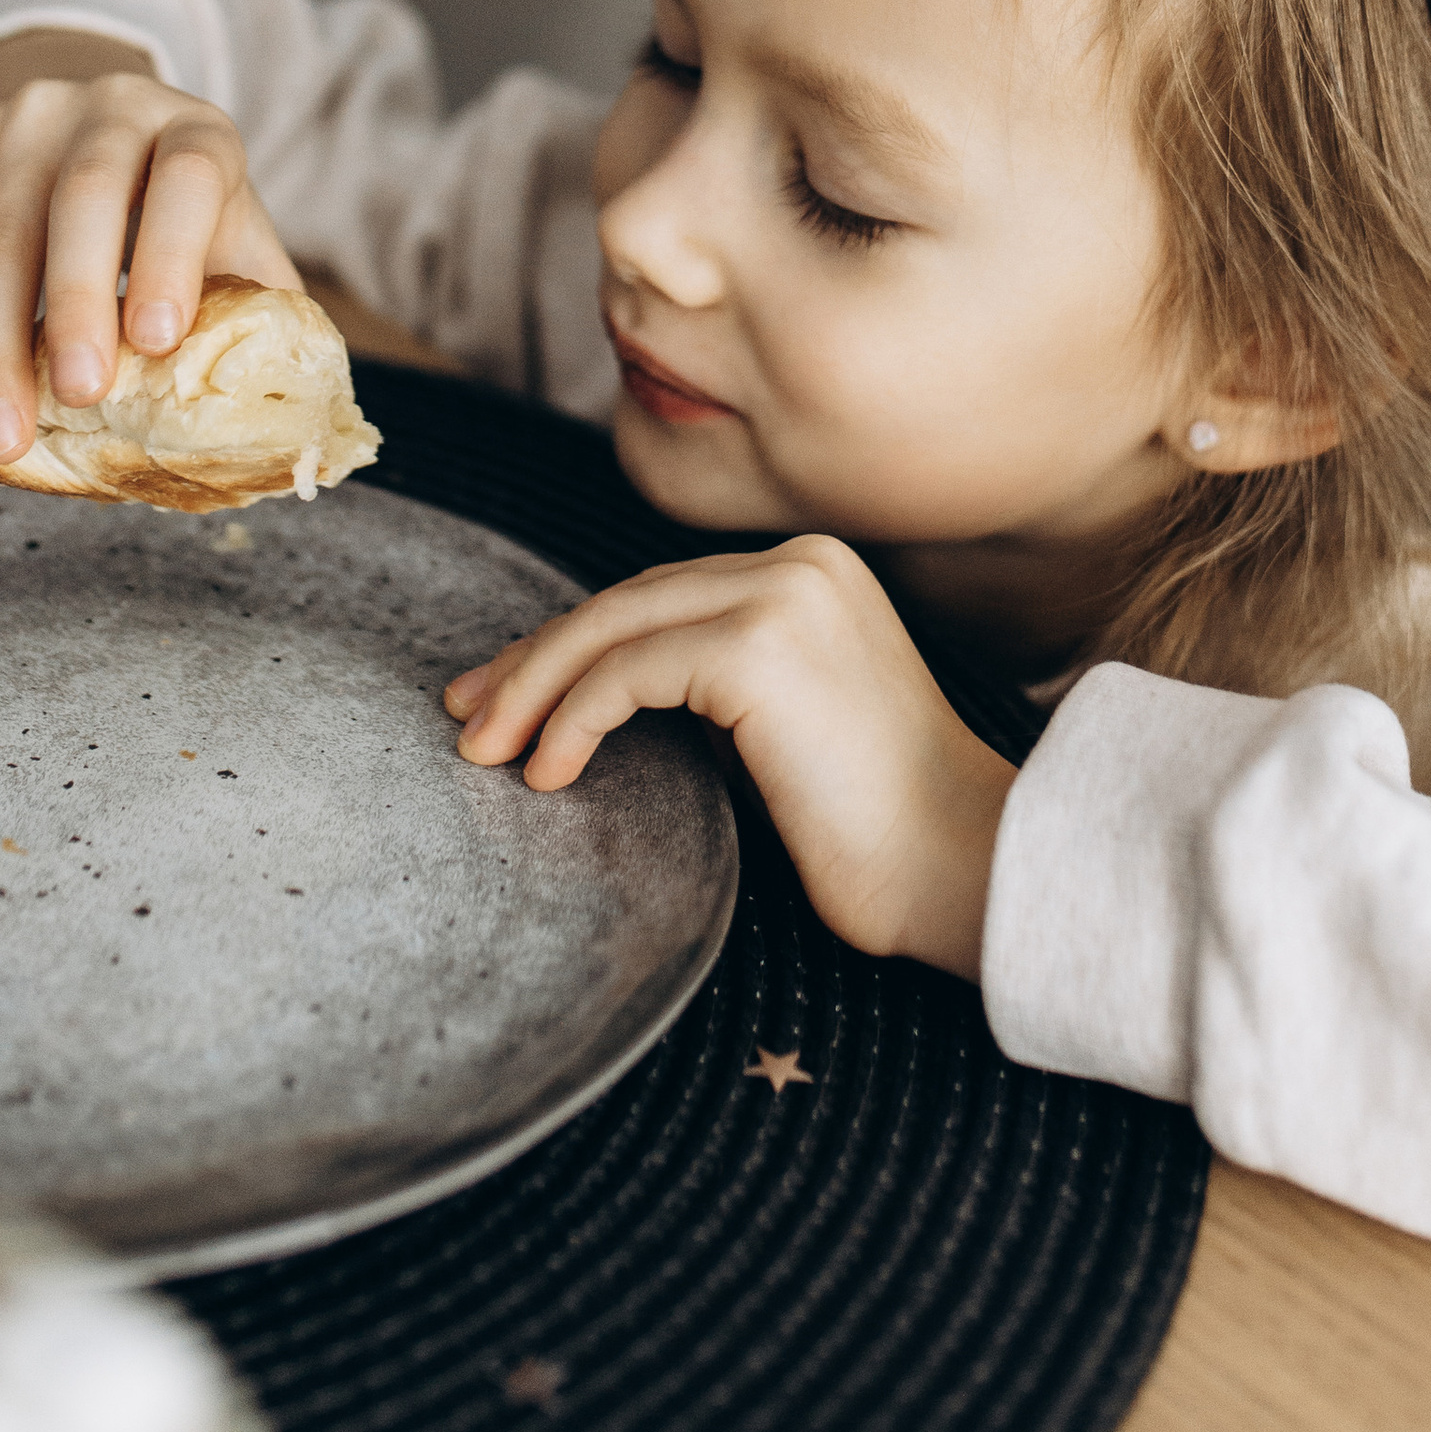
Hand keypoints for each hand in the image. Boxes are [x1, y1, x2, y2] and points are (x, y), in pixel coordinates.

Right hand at [0, 34, 299, 465]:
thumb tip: (285, 421)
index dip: (172, 255)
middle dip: (76, 302)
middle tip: (76, 397)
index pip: (189, 176)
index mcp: (199, 131)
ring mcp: (33, 114)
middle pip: (87, 195)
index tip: (156, 342)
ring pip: (0, 219)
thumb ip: (260, 318)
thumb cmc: (183, 225)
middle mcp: (117, 106)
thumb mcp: (234, 249)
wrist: (108, 140)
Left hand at [443, 535, 1015, 978]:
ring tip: (485, 751)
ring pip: (615, 626)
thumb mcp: (786, 728)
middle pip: (627, 599)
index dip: (571, 643)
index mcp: (812, 572)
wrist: (963, 867)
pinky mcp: (760, 647)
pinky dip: (573, 719)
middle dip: (534, 660)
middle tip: (467, 716)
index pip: (660, 595)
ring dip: (534, 690)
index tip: (504, 695)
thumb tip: (603, 693)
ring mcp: (782, 596)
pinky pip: (629, 673)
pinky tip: (549, 771)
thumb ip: (716, 686)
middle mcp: (799, 564)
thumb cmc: (878, 828)